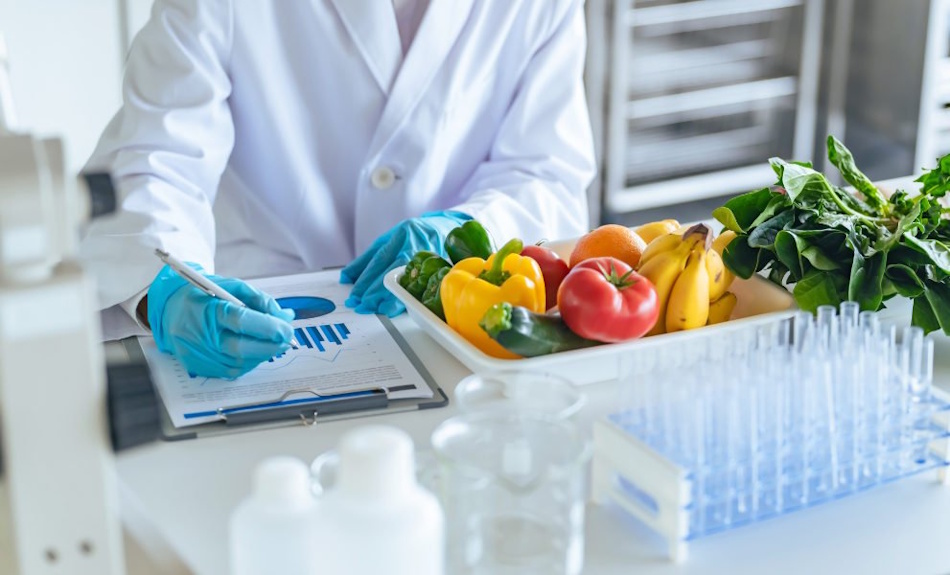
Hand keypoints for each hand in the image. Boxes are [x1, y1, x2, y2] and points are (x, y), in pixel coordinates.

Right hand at [147, 264, 294, 378]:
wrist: (169, 309)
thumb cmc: (203, 296)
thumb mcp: (231, 287)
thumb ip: (260, 300)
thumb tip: (285, 316)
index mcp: (209, 309)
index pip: (242, 321)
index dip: (269, 327)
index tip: (287, 329)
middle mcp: (201, 334)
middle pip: (242, 348)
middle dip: (270, 346)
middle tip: (285, 340)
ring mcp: (198, 353)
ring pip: (239, 363)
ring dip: (262, 355)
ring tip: (271, 343)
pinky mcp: (198, 366)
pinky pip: (230, 371)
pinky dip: (248, 362)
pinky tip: (253, 351)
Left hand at [341, 211, 469, 316]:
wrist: (446, 229)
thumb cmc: (414, 235)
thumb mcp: (389, 239)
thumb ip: (367, 258)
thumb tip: (347, 277)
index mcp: (402, 234)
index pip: (380, 259)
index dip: (365, 279)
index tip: (355, 294)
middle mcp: (416, 245)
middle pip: (391, 271)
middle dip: (374, 291)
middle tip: (361, 305)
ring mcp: (429, 258)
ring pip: (405, 281)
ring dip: (388, 298)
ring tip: (374, 308)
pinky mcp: (436, 270)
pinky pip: (418, 288)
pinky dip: (404, 300)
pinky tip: (392, 308)